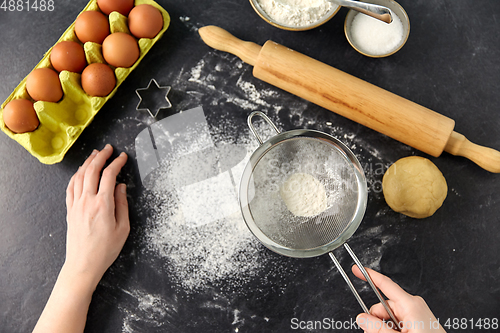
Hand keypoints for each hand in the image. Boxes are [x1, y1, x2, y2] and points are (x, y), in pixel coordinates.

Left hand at [64, 144, 129, 286]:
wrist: (83, 264)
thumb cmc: (105, 250)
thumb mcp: (123, 228)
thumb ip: (122, 204)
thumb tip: (121, 187)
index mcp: (103, 205)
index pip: (109, 175)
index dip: (117, 163)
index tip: (123, 157)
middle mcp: (87, 201)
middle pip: (92, 170)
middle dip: (101, 156)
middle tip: (109, 149)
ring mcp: (76, 205)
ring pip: (79, 176)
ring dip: (88, 162)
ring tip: (95, 154)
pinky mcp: (70, 210)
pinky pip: (71, 187)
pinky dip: (76, 175)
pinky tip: (81, 172)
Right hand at [353, 265, 445, 332]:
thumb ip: (378, 328)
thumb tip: (362, 318)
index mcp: (410, 305)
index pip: (385, 284)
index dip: (369, 275)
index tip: (356, 269)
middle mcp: (413, 305)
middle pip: (382, 306)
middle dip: (376, 320)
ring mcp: (416, 314)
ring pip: (388, 316)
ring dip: (384, 328)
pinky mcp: (417, 321)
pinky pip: (396, 321)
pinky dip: (392, 330)